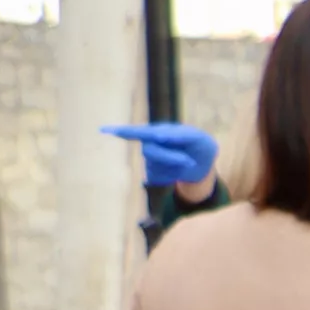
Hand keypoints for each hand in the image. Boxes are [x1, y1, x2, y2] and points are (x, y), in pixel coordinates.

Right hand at [103, 121, 217, 196]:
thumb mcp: (198, 138)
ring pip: (155, 167)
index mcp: (159, 131)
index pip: (140, 132)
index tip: (104, 130)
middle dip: (170, 158)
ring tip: (187, 162)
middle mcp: (150, 143)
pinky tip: (179, 171)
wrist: (204, 163)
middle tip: (188, 161)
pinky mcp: (153, 173)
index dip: (123, 131)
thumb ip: (180, 134)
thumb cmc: (200, 146)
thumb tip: (157, 135)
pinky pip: (159, 178)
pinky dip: (173, 176)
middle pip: (149, 151)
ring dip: (174, 168)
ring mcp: (150, 159)